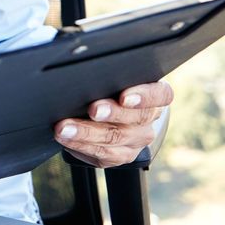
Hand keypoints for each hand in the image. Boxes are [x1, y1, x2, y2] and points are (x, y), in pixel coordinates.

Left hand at [53, 81, 173, 166]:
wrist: (113, 112)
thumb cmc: (111, 86)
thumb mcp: (116, 75)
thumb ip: (110, 72)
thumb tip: (85, 68)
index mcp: (156, 95)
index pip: (161, 95)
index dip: (145, 96)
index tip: (124, 96)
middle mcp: (149, 120)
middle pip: (136, 118)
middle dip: (111, 114)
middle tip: (91, 109)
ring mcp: (137, 141)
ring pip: (114, 139)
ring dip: (86, 133)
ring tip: (64, 128)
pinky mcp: (121, 156)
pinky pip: (102, 154)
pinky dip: (80, 146)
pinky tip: (66, 140)